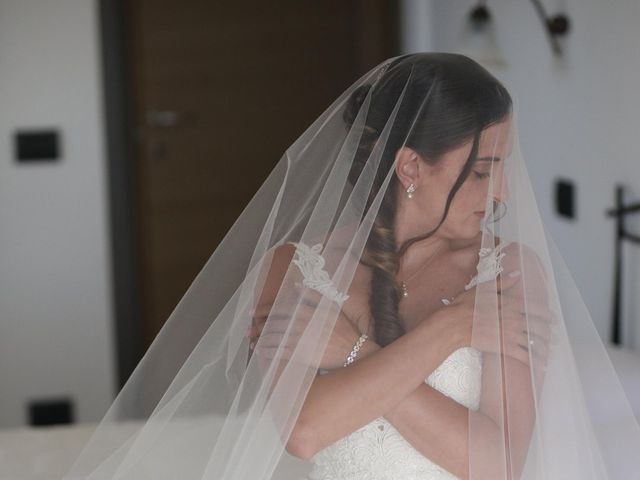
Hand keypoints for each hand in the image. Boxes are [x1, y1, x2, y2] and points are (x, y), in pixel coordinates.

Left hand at [247, 284, 363, 370]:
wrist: (352, 350)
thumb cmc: (342, 328)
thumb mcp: (330, 305)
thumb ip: (312, 294)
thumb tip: (295, 287)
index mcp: (304, 310)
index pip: (277, 308)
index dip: (262, 310)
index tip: (252, 314)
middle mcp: (299, 324)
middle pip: (271, 324)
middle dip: (256, 328)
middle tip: (247, 331)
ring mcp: (298, 340)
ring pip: (272, 339)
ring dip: (259, 340)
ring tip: (252, 342)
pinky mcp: (299, 355)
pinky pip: (277, 353)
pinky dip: (267, 352)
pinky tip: (261, 353)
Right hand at [441, 270, 553, 369]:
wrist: (456, 324)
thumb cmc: (467, 305)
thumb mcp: (484, 288)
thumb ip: (503, 282)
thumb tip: (518, 274)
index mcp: (512, 304)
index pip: (536, 309)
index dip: (547, 314)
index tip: (553, 319)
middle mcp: (516, 320)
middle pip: (539, 327)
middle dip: (548, 333)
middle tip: (553, 337)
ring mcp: (511, 335)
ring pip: (534, 342)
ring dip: (544, 348)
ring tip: (548, 351)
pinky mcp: (505, 348)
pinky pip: (525, 357)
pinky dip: (535, 362)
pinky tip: (541, 366)